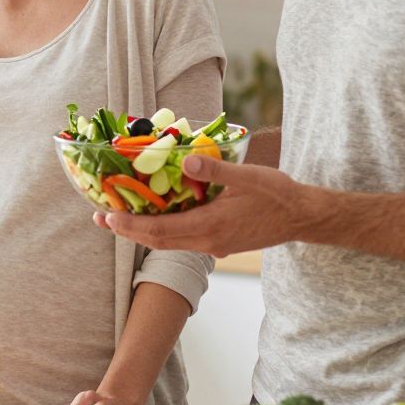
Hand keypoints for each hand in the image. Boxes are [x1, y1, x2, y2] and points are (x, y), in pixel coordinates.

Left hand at [92, 155, 310, 257]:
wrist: (303, 218)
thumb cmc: (278, 195)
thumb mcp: (249, 177)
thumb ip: (216, 170)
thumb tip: (185, 160)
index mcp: (210, 226)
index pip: (159, 230)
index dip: (130, 225)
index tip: (107, 217)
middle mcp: (207, 241)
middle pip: (158, 241)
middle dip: (127, 231)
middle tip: (101, 218)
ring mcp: (213, 244)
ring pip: (169, 242)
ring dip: (142, 232)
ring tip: (119, 219)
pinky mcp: (219, 242)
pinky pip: (183, 239)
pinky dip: (163, 230)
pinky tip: (156, 216)